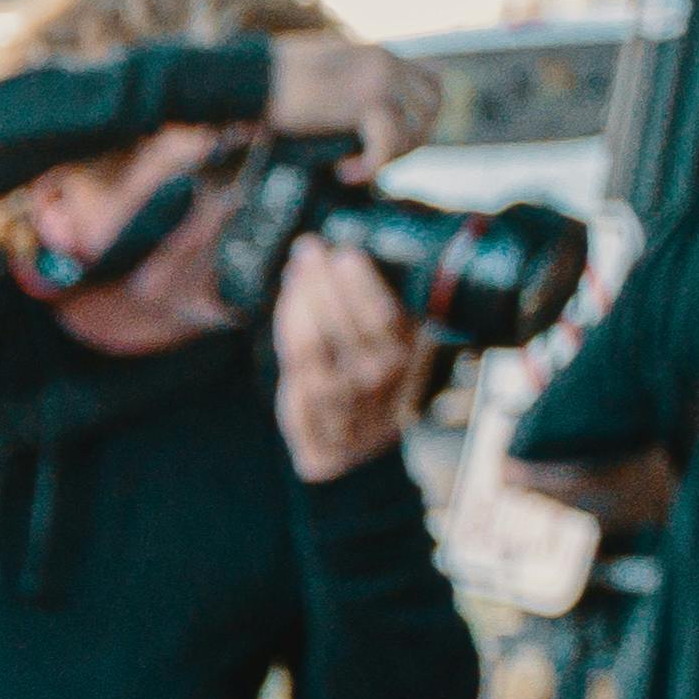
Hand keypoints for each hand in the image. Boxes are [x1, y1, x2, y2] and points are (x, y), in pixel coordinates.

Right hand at [266, 36, 442, 165]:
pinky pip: (387, 144)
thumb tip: (343, 118)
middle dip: (410, 140)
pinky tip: (344, 173)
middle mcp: (385, 62)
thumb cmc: (267, 80)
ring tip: (354, 168)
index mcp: (376, 55)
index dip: (419, 116)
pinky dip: (370, 166)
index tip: (389, 141)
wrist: (247, 75)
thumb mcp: (317, 75)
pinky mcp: (363, 102)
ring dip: (390, 157)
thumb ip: (342, 86)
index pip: (429, 82)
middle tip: (373, 161)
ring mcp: (379, 79)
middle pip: (431, 107)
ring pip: (414, 128)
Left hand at [272, 235, 434, 481]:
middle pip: (342, 322)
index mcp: (410, 357)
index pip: (383, 317)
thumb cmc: (382, 382)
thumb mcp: (409, 345)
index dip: (360, 283)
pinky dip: (288, 318)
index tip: (346, 251)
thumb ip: (400, 309)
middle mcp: (379, 378)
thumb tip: (374, 252)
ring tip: (298, 266)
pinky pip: (293, 354)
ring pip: (313, 337)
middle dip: (322, 279)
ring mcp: (341, 393)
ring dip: (301, 295)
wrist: (357, 449)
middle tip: (311, 249)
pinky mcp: (308, 402)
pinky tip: (290, 294)